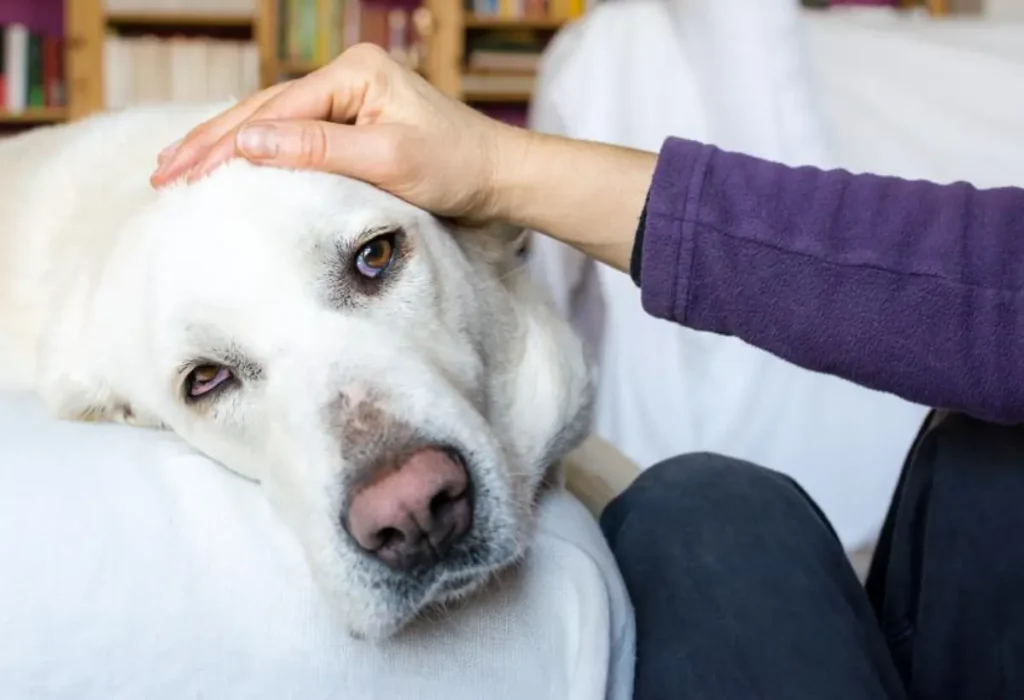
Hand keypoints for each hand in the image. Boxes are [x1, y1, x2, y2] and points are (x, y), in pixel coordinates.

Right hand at [150, 42, 657, 272]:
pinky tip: (232, 164)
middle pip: (264, 110)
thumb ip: (318, 150)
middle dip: (211, 142)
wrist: (499, 177)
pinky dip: (259, 152)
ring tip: (179, 166)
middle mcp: (347, 77)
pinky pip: (295, 135)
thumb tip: (247, 144)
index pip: (274, 112)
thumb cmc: (456, 168)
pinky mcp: (355, 122)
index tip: (181, 172)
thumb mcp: (388, 161)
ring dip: (226, 146)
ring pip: (274, 121)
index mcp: (354, 74)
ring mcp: (350, 98)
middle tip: (162, 172)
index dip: (224, 144)